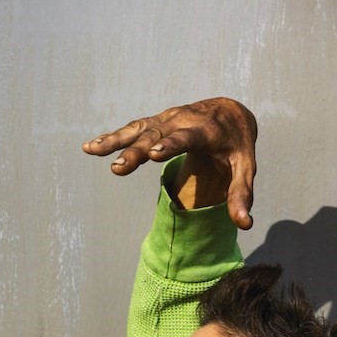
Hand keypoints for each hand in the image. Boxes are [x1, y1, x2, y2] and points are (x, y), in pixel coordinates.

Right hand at [83, 97, 257, 228]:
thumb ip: (241, 195)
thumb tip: (245, 224)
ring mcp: (166, 121)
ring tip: (93, 151)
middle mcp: (183, 121)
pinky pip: (132, 129)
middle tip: (119, 169)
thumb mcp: (245, 168)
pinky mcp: (156, 123)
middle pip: (156, 137)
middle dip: (136, 152)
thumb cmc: (237, 146)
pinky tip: (90, 147)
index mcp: (206, 132)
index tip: (153, 155)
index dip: (170, 145)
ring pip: (139, 130)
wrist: (230, 112)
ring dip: (116, 141)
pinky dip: (112, 137)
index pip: (186, 138)